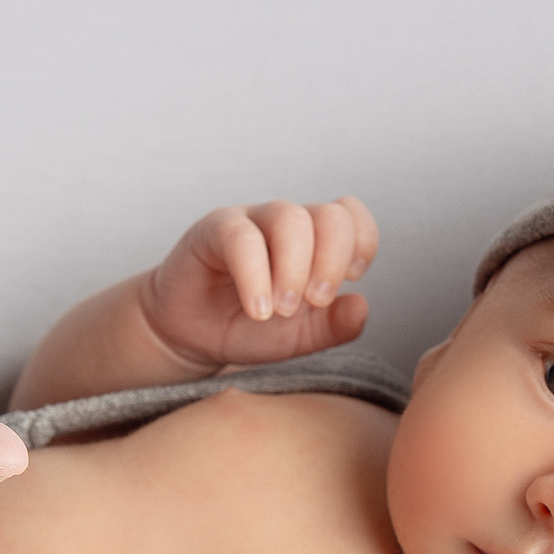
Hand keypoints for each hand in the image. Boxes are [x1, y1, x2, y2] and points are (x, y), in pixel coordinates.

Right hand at [137, 197, 377, 371]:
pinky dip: (255, 276)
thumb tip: (362, 305)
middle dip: (331, 262)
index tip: (352, 279)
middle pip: (329, 216)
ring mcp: (252, 222)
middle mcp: (287, 223)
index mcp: (316, 240)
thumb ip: (334, 326)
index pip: (351, 215)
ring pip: (289, 219)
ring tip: (282, 310)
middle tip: (315, 303)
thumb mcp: (300, 337)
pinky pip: (241, 237)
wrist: (191, 337)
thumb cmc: (248, 328)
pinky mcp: (214, 229)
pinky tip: (257, 309)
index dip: (361, 242)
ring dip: (294, 269)